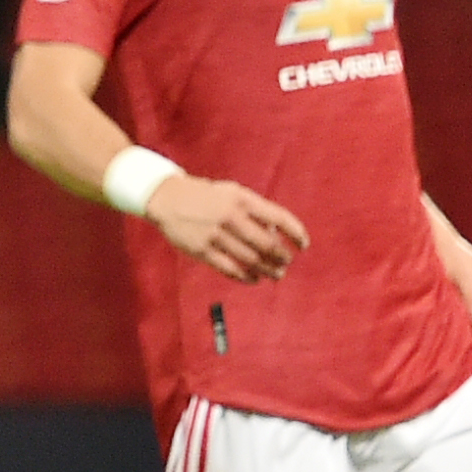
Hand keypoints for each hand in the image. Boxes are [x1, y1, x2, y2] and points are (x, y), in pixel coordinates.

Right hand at [145, 174, 305, 283]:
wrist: (167, 198)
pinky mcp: (203, 251)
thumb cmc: (205, 196)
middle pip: (266, 244)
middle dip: (282, 257)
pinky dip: (246, 277)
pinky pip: (230, 269)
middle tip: (287, 263)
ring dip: (268, 270)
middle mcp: (231, 217)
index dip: (296, 233)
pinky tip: (254, 279)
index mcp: (242, 199)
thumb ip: (254, 209)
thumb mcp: (232, 192)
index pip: (279, 217)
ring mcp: (216, 235)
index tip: (304, 244)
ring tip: (276, 275)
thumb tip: (275, 234)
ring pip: (250, 260)